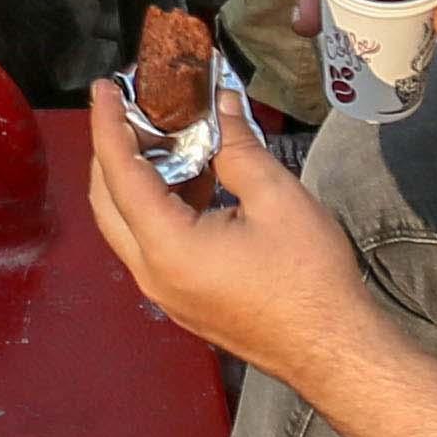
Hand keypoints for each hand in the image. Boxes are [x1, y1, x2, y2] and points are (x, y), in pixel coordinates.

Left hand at [78, 83, 373, 374]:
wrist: (332, 349)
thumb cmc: (309, 277)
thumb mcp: (277, 198)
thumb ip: (238, 148)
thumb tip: (221, 105)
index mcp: (167, 247)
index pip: (120, 173)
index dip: (108, 124)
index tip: (104, 87)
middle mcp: (151, 274)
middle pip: (107, 202)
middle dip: (111, 150)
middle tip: (130, 109)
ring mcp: (164, 293)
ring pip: (127, 226)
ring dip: (135, 180)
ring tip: (164, 137)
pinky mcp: (182, 301)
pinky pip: (150, 246)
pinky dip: (157, 207)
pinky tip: (192, 179)